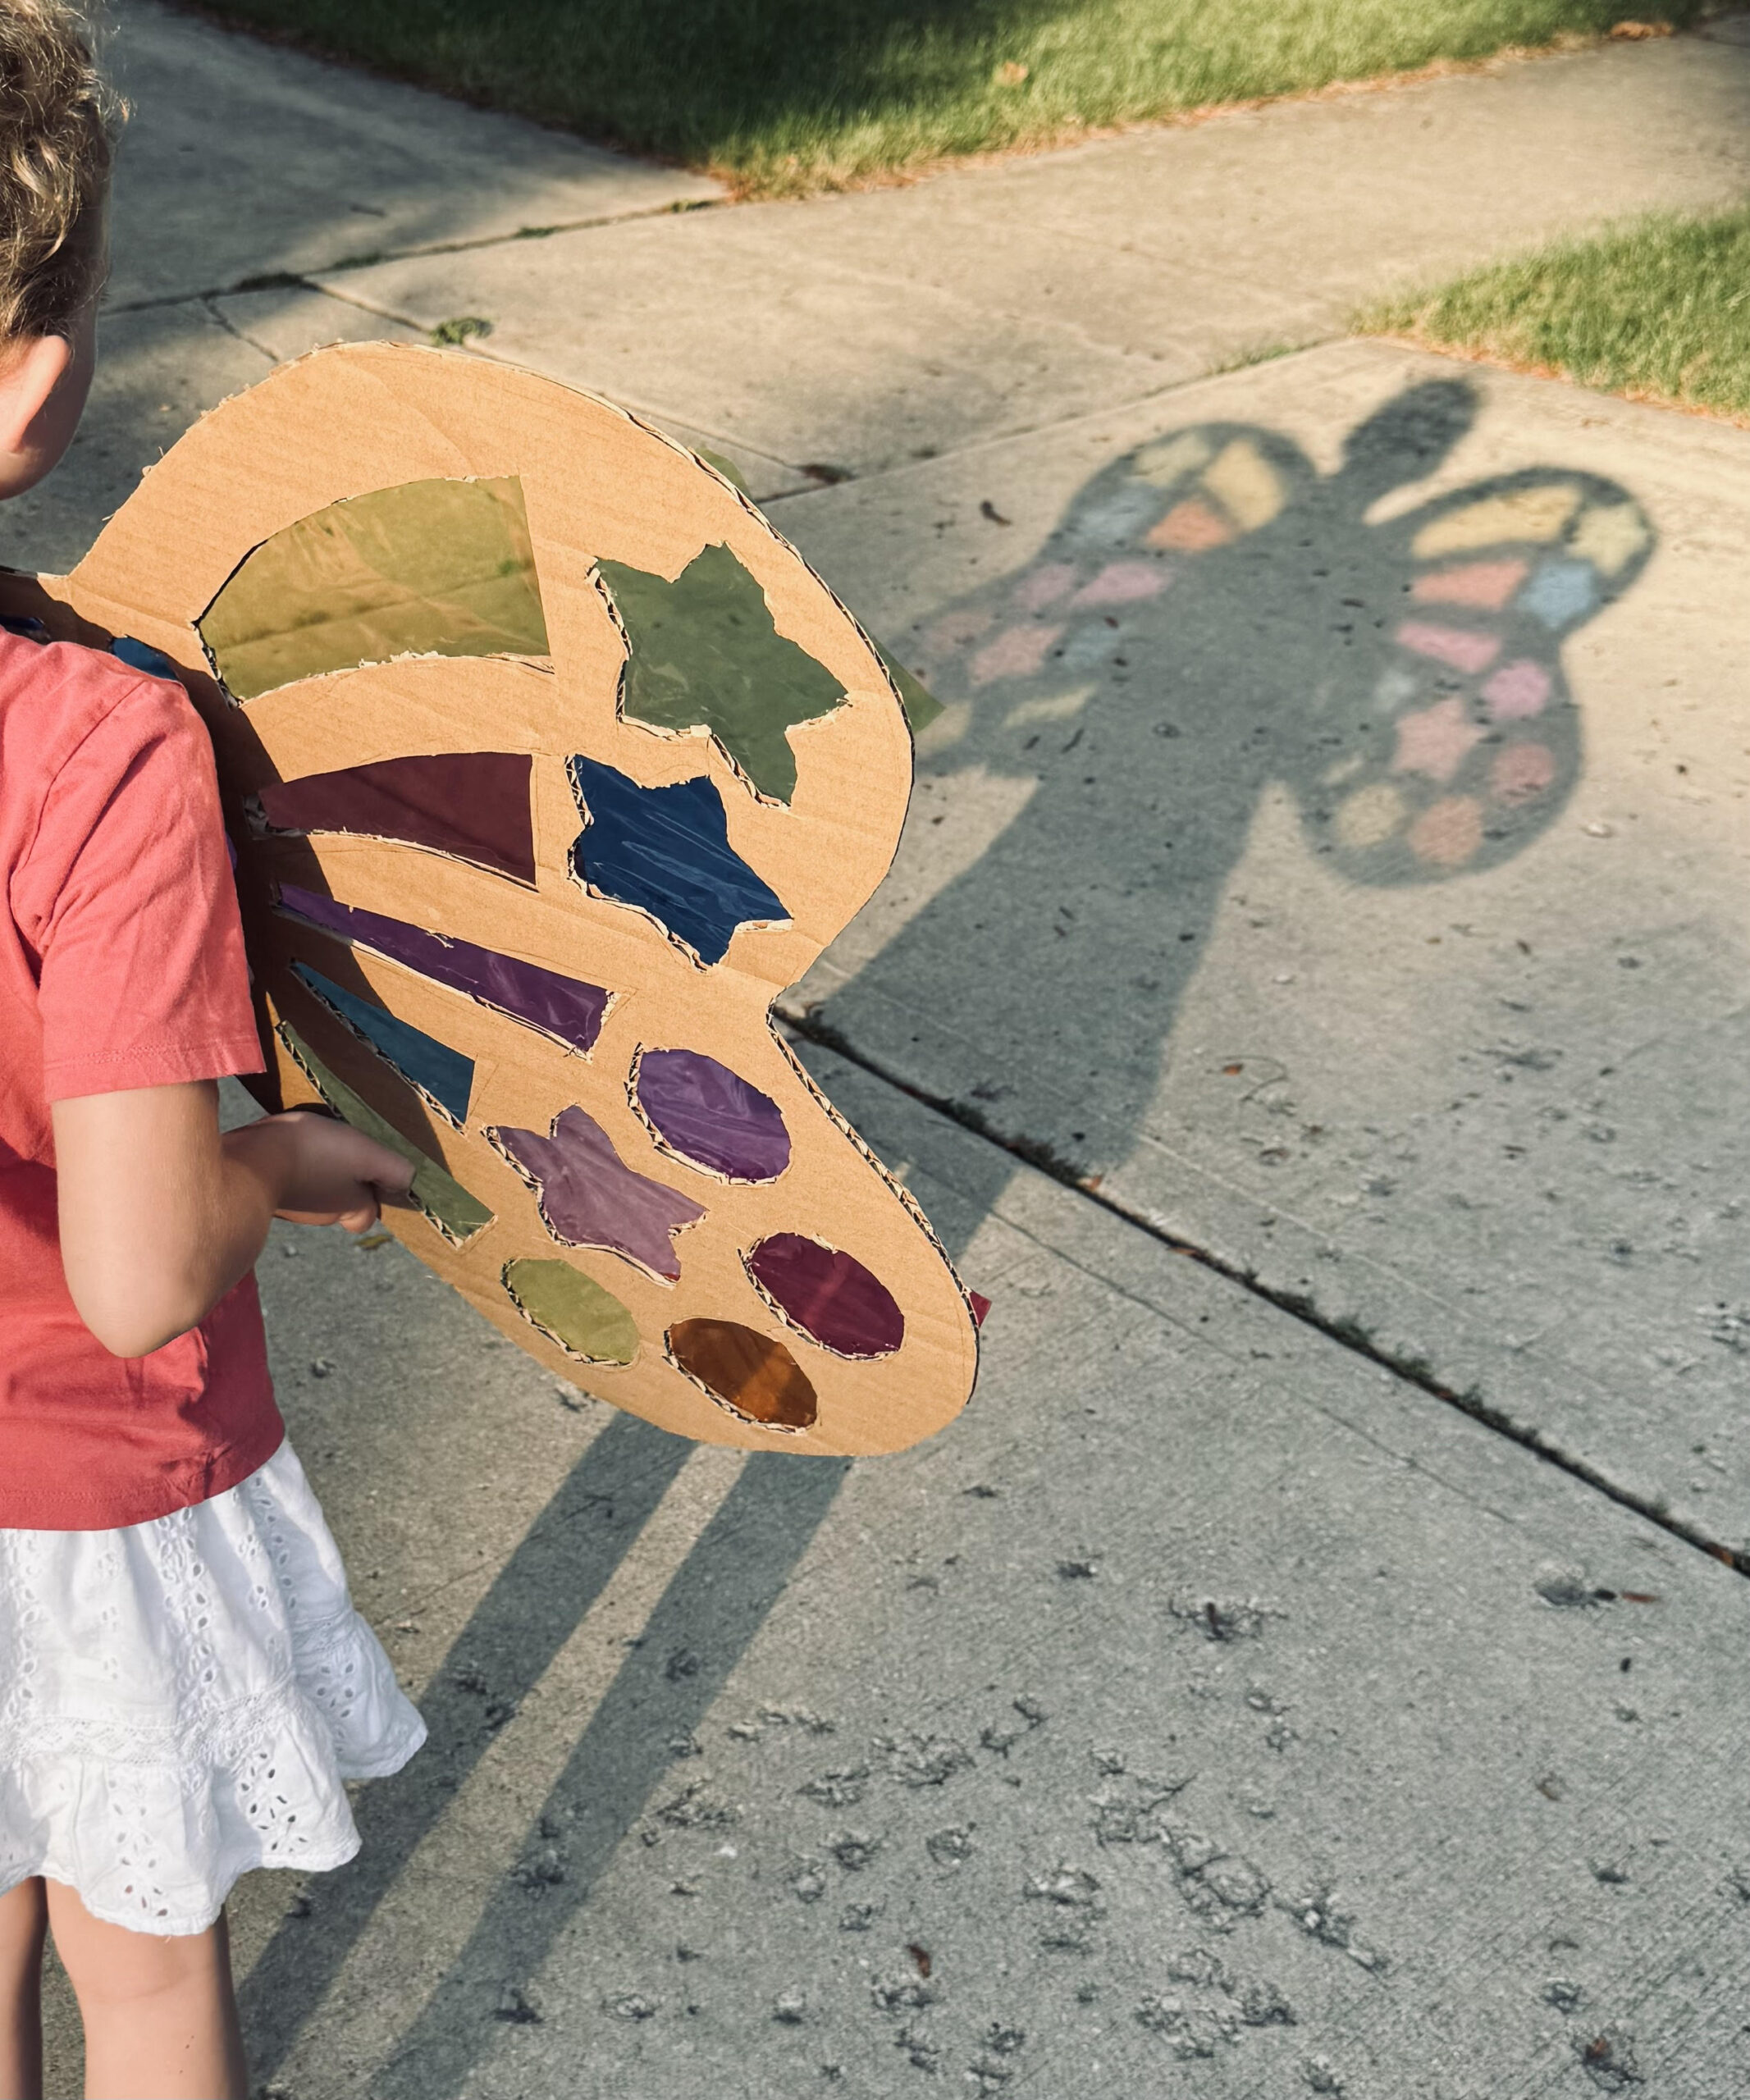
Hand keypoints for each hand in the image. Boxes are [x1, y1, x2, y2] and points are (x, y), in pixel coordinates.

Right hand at [228, 1109, 414, 1230]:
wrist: (247, 1160)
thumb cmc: (312, 1156)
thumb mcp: (366, 1155)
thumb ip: (392, 1169)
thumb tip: (408, 1180)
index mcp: (348, 1210)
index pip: (366, 1216)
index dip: (372, 1195)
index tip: (370, 1169)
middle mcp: (317, 1215)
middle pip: (339, 1201)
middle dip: (343, 1177)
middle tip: (341, 1147)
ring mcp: (286, 1205)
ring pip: (310, 1187)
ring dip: (314, 1167)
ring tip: (312, 1139)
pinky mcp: (257, 1190)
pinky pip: (281, 1177)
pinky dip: (286, 1163)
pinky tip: (284, 1142)